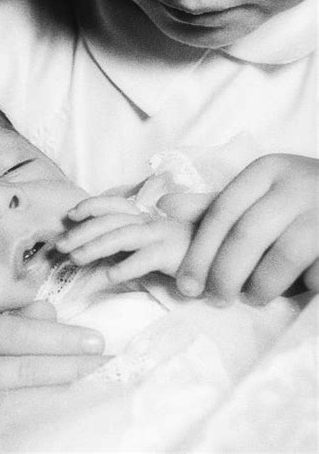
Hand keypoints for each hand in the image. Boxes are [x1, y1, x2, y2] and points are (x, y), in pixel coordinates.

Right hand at [0, 303, 105, 444]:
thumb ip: (11, 318)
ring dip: (61, 396)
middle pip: (24, 370)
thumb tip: (54, 314)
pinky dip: (38, 422)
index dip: (61, 337)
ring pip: (20, 403)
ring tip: (94, 387)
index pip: (19, 334)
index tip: (96, 340)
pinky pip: (6, 429)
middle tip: (105, 363)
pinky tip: (63, 415)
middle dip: (71, 366)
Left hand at [56, 195, 195, 281]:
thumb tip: (96, 257)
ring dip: (96, 247)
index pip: (113, 204)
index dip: (90, 206)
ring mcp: (160, 235)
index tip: (69, 215)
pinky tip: (110, 276)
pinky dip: (126, 266)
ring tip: (76, 259)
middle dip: (82, 232)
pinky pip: (145, 258)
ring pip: (122, 236)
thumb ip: (125, 248)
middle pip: (110, 220)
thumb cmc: (179, 254)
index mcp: (142, 216)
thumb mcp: (148, 246)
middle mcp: (149, 221)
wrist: (219, 259)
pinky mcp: (171, 254)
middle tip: (59, 246)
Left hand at [176, 154, 318, 304]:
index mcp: (267, 171)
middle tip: (214, 299)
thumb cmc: (299, 201)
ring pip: (281, 258)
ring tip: (253, 297)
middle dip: (223, 274)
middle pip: (246, 236)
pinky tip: (294, 292)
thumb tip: (165, 206)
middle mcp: (296, 185)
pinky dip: (300, 289)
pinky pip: (315, 274)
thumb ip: (216, 204)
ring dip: (260, 287)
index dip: (199, 252)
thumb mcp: (259, 193)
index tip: (186, 285)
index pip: (221, 212)